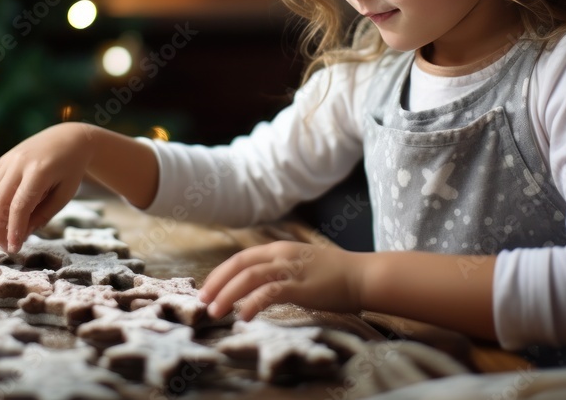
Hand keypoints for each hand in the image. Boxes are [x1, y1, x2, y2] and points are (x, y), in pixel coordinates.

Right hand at [0, 122, 92, 252]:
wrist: (69, 139)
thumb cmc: (70, 170)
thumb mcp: (64, 194)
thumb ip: (44, 214)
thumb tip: (22, 235)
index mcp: (40, 171)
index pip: (20, 206)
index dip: (14, 230)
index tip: (14, 248)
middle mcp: (20, 162)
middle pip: (0, 200)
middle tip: (3, 247)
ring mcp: (9, 158)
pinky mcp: (4, 158)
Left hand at [198, 241, 361, 320]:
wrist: (363, 276)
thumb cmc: (334, 276)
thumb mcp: (300, 266)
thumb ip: (279, 271)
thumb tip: (256, 287)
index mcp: (279, 249)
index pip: (241, 258)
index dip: (220, 274)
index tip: (207, 290)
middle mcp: (281, 255)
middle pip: (239, 265)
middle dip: (217, 283)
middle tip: (202, 301)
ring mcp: (291, 269)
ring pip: (249, 277)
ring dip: (228, 294)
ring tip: (215, 311)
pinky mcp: (301, 286)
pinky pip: (269, 293)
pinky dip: (251, 303)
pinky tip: (242, 316)